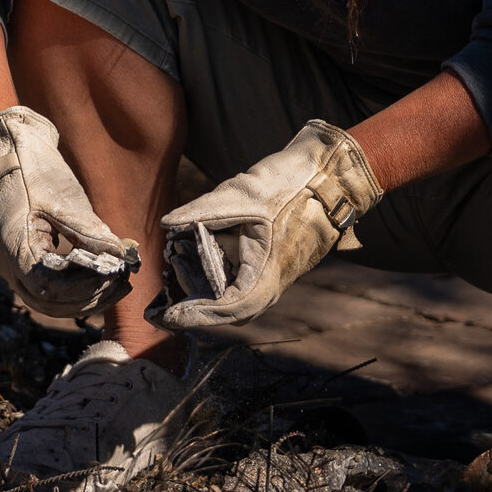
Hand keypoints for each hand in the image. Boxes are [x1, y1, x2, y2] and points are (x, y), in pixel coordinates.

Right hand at [0, 106, 140, 317]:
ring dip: (81, 298)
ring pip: (46, 301)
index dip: (84, 287)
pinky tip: (97, 279)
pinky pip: (44, 288)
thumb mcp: (62, 199)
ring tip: (116, 286)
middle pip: (48, 302)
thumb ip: (90, 232)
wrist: (3, 152)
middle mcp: (7, 264)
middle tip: (122, 284)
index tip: (115, 275)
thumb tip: (121, 259)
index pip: (50, 287)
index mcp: (14, 247)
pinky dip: (71, 290)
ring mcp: (10, 265)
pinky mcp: (19, 261)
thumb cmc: (30, 170)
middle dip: (88, 297)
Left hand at [158, 121, 382, 330]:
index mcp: (265, 277)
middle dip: (191, 298)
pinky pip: (235, 274)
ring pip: (228, 291)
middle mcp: (267, 283)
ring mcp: (268, 273)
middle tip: (163, 286)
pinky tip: (195, 245)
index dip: (193, 316)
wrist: (329, 175)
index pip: (224, 310)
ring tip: (174, 262)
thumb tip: (167, 222)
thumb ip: (202, 210)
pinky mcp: (266, 260)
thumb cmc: (292, 187)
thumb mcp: (241, 194)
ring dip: (201, 281)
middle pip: (222, 307)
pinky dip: (213, 266)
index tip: (165, 316)